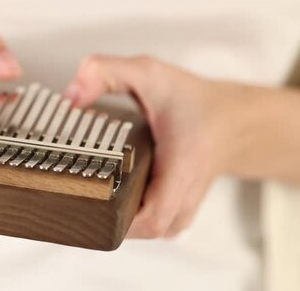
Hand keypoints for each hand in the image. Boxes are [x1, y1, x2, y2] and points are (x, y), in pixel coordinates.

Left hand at [65, 55, 245, 237]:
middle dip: (111, 218)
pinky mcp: (178, 210)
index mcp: (181, 167)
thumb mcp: (148, 73)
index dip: (119, 220)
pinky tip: (113, 195)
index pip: (152, 219)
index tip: (90, 199)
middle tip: (80, 192)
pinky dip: (134, 217)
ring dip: (122, 219)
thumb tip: (71, 95)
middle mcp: (185, 194)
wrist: (233, 119)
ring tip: (93, 192)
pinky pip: (154, 226)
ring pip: (150, 231)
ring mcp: (183, 208)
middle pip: (145, 231)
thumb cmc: (193, 100)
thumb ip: (106, 73)